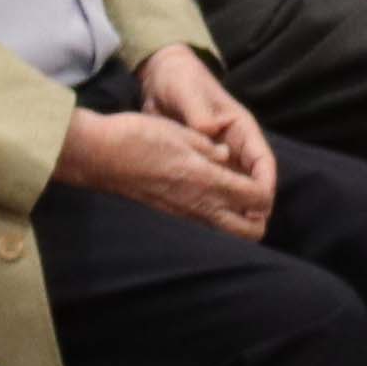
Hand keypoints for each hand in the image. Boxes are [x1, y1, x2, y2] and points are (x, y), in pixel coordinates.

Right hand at [64, 76, 270, 236]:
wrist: (98, 156)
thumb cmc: (137, 137)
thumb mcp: (181, 133)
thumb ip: (210, 149)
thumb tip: (227, 156)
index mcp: (207, 180)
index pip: (258, 199)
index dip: (268, 189)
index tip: (262, 175)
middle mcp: (199, 205)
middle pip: (249, 231)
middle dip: (261, 216)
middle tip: (256, 193)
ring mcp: (184, 215)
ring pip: (227, 233)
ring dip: (240, 219)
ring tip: (237, 193)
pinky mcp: (170, 215)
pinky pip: (206, 226)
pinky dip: (218, 217)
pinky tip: (211, 193)